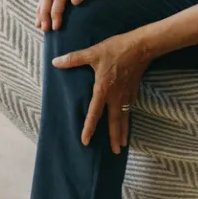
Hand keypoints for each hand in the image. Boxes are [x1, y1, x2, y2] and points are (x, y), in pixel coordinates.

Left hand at [52, 33, 149, 154]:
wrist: (141, 46)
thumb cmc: (116, 49)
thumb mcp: (93, 53)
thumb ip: (74, 59)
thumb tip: (55, 62)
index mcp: (103, 89)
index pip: (94, 113)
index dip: (89, 128)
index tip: (85, 141)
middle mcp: (115, 96)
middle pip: (115, 122)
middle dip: (115, 138)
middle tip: (115, 152)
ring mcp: (126, 94)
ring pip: (124, 117)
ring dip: (123, 131)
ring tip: (123, 144)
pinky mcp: (133, 90)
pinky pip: (129, 108)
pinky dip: (128, 118)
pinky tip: (127, 122)